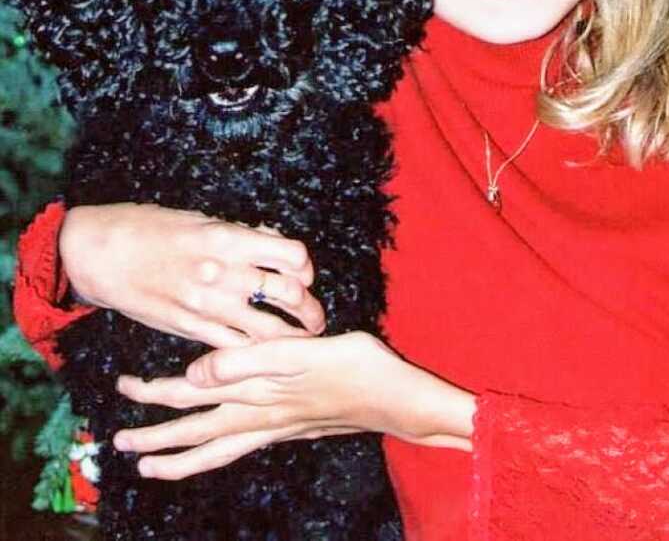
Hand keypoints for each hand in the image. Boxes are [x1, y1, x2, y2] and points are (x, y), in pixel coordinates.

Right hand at [60, 204, 324, 346]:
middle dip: (309, 309)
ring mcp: (207, 303)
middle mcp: (223, 272)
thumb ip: (238, 235)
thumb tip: (271, 241)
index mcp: (228, 238)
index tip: (304, 275)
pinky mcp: (189, 328)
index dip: (304, 266)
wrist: (102, 254)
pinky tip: (263, 354)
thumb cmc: (150, 229)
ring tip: (301, 342)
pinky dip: (254, 352)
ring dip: (290, 337)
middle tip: (315, 318)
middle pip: (287, 294)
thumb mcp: (200, 220)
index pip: (290, 255)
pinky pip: (233, 346)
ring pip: (266, 328)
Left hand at [113, 332, 474, 477]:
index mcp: (255, 390)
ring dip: (179, 456)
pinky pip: (238, 448)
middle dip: (155, 436)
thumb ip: (246, 360)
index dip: (154, 392)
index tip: (123, 388)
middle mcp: (258, 414)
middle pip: (195, 428)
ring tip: (151, 467)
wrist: (396, 398)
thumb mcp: (299, 353)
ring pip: (214, 447)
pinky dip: (214, 454)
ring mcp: (273, 425)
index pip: (191, 392)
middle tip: (120, 443)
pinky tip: (215, 450)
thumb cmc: (355, 367)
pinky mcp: (289, 428)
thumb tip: (194, 372)